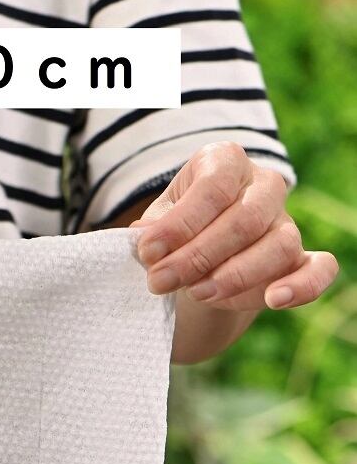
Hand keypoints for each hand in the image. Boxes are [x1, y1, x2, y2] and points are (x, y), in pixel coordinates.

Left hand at [131, 141, 336, 310]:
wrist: (197, 258)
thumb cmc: (175, 232)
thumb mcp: (156, 224)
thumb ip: (152, 231)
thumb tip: (146, 243)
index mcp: (225, 163)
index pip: (213, 187)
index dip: (180, 224)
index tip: (148, 252)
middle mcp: (263, 187)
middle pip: (244, 220)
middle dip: (197, 256)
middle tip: (160, 282)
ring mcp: (286, 222)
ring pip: (278, 245)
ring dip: (235, 275)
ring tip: (196, 293)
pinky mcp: (300, 259)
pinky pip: (319, 269)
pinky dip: (302, 286)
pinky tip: (275, 300)